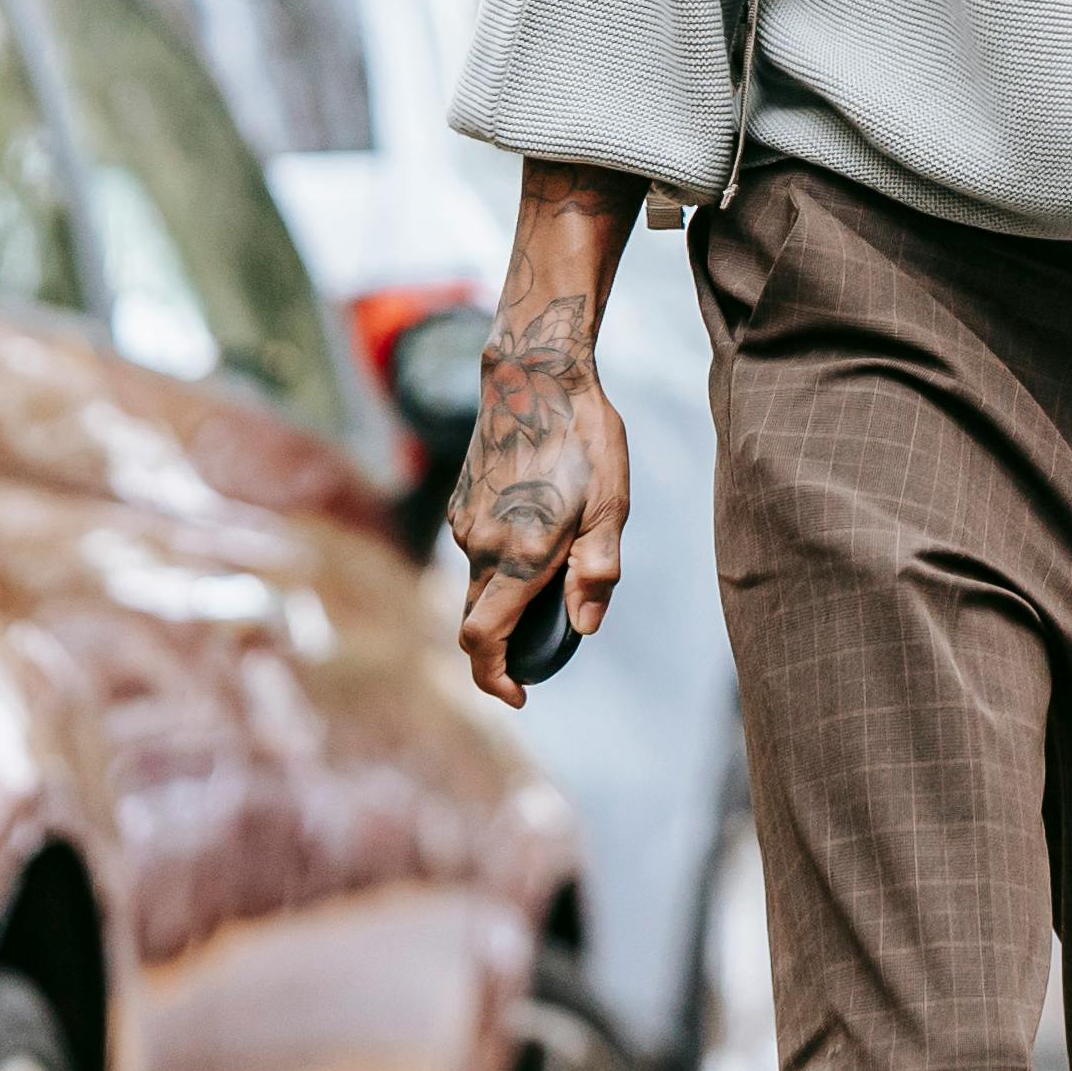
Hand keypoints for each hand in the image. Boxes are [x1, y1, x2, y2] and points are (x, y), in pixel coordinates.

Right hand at [446, 295, 630, 707]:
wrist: (534, 376)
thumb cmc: (585, 440)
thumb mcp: (612, 506)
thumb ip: (595, 572)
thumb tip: (583, 628)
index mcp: (520, 555)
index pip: (483, 641)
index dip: (494, 678)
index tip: (519, 694)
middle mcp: (482, 546)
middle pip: (478, 621)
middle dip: (505, 646)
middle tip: (545, 643)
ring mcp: (465, 524)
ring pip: (481, 584)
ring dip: (510, 594)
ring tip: (562, 555)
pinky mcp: (460, 504)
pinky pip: (479, 550)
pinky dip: (503, 560)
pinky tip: (540, 524)